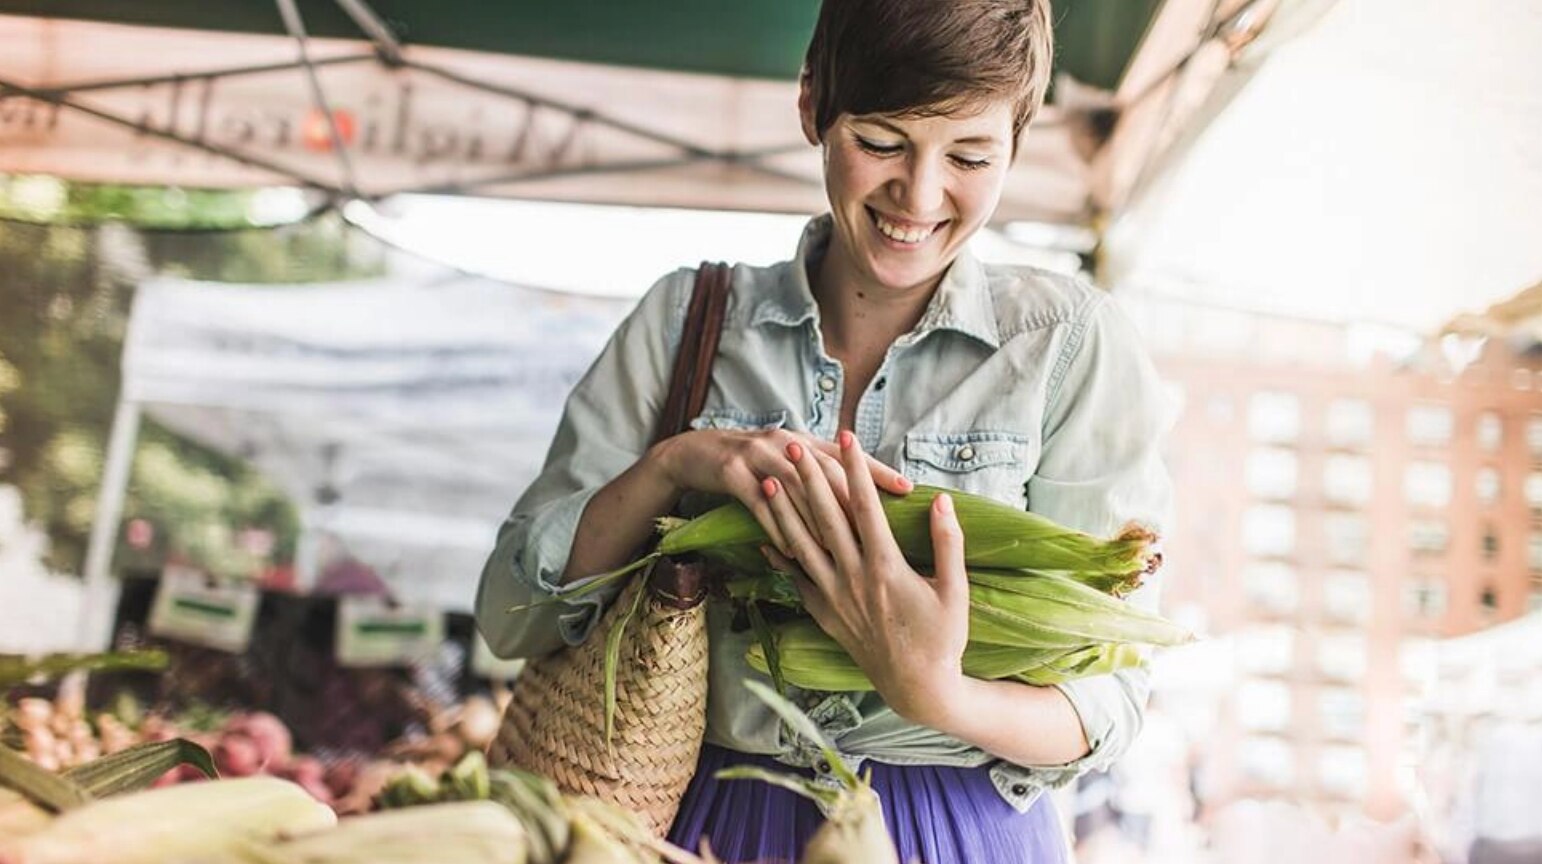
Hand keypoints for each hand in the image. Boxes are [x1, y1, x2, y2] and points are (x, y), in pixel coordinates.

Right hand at [648, 427, 911, 556]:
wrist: (694, 453)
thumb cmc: (750, 464)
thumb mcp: (785, 458)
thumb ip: (817, 471)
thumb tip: (861, 495)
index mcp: (803, 439)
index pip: (847, 456)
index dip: (878, 470)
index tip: (908, 486)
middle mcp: (785, 442)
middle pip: (825, 469)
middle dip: (855, 497)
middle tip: (881, 526)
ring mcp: (757, 456)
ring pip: (796, 488)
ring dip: (818, 518)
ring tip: (843, 546)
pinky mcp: (732, 473)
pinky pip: (760, 504)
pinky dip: (778, 527)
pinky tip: (794, 550)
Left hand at [761, 430, 969, 726]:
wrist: (916, 687)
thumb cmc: (942, 638)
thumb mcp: (955, 590)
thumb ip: (948, 542)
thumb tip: (942, 499)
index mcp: (887, 567)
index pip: (866, 506)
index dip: (855, 470)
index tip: (847, 439)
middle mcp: (854, 578)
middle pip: (826, 518)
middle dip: (810, 479)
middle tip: (795, 447)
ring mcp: (834, 596)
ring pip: (802, 545)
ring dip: (784, 511)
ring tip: (770, 480)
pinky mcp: (824, 613)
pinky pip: (795, 579)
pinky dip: (779, 556)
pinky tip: (764, 536)